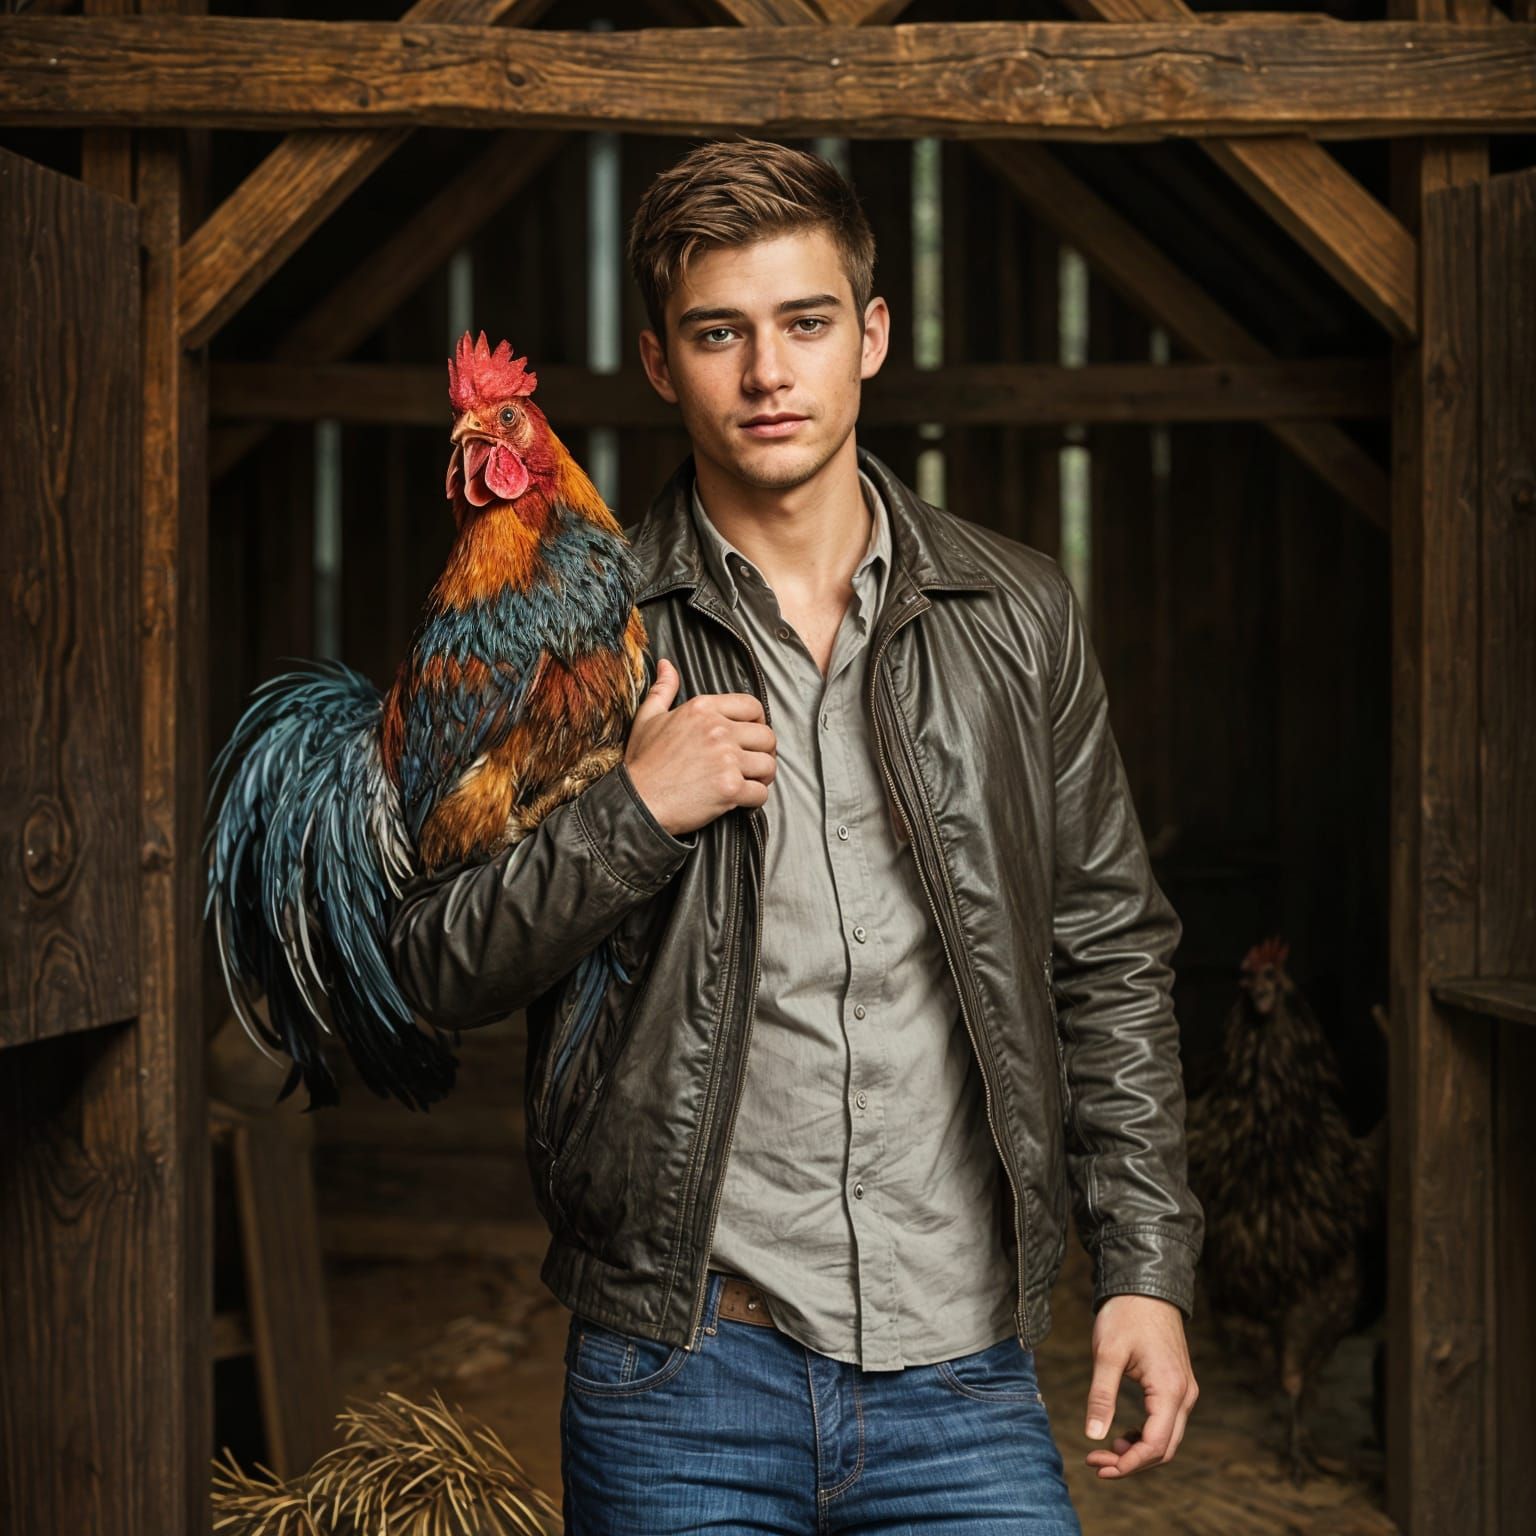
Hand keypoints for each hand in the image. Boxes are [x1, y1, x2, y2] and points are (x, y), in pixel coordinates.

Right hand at [624, 658, 776, 837]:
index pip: (752, 706)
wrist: (637, 802)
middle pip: (767, 736)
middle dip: (764, 752)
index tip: (751, 737)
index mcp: (703, 709)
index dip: (758, 722)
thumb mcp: (648, 718)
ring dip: (762, 777)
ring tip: (749, 781)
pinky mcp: (730, 787)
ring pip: (768, 765)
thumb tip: (666, 665)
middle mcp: (718, 730)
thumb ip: (663, 689)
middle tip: (753, 763)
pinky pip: (761, 793)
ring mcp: (726, 759)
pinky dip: (755, 799)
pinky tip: (741, 800)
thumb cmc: (643, 763)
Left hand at [1082, 1294, 1197, 1477]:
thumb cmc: (1126, 1314)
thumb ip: (1101, 1396)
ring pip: (1166, 1439)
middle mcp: (1185, 1396)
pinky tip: (1121, 1434)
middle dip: (1130, 1462)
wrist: (1146, 1285)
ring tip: (1104, 1451)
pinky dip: (1144, 1435)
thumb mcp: (1106, 1353)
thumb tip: (1092, 1436)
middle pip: (1164, 1449)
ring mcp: (1184, 1391)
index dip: (1128, 1463)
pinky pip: (1166, 1423)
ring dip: (1137, 1451)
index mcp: (1170, 1390)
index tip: (1098, 1465)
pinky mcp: (1177, 1386)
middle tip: (1096, 1463)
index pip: (1155, 1445)